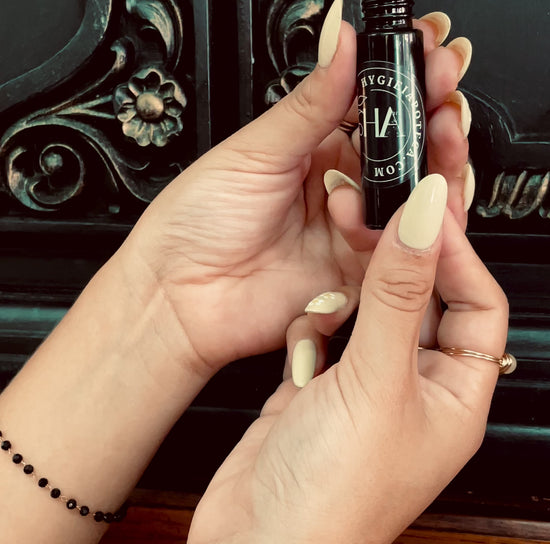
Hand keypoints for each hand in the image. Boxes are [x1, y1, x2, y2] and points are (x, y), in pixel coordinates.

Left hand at [116, 5, 469, 373]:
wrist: (179, 296)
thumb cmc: (198, 222)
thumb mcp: (254, 152)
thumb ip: (310, 103)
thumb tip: (340, 39)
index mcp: (310, 152)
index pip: (372, 111)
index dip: (405, 85)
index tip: (430, 57)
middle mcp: (336, 191)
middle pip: (401, 157)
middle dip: (431, 126)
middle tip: (445, 101)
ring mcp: (347, 234)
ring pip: (410, 203)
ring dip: (428, 176)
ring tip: (427, 152)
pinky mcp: (355, 277)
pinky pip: (399, 253)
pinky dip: (407, 231)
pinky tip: (398, 214)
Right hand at [186, 175, 508, 543]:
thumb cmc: (332, 497)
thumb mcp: (376, 380)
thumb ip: (399, 293)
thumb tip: (426, 220)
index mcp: (452, 394)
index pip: (476, 301)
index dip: (456, 254)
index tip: (426, 211)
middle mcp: (409, 386)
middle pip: (419, 300)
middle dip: (398, 264)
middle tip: (376, 220)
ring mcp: (359, 385)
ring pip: (364, 311)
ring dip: (346, 302)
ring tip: (332, 306)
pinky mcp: (315, 385)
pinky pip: (322, 332)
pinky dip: (311, 328)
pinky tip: (303, 345)